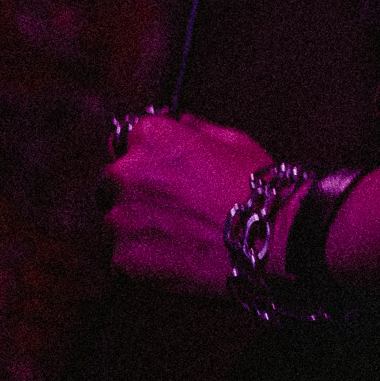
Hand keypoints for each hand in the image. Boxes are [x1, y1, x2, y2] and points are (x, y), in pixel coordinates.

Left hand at [100, 111, 275, 292]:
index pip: (124, 141)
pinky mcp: (126, 258)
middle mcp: (127, 173)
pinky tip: (172, 255)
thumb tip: (181, 122)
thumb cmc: (253, 186)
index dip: (144, 156)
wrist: (267, 238)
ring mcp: (123, 218)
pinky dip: (141, 257)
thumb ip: (195, 128)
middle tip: (169, 205)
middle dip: (134, 191)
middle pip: (113, 181)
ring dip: (136, 224)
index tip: (159, 169)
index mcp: (150, 137)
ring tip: (174, 234)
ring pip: (116, 219)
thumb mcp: (231, 140)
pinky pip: (123, 255)